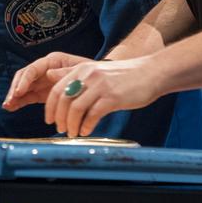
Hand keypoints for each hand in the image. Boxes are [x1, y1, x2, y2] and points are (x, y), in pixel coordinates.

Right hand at [3, 52, 88, 111]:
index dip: (24, 80)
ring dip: (14, 96)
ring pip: (23, 87)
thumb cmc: (90, 73)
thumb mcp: (81, 70)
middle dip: (16, 88)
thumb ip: (65, 73)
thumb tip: (49, 74)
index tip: (19, 91)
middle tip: (10, 100)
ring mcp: (41, 81)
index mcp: (52, 61)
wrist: (98, 81)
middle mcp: (44, 70)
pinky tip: (12, 107)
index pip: (33, 69)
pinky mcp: (41, 93)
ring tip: (8, 106)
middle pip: (24, 77)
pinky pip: (27, 96)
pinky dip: (19, 102)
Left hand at [47, 53, 167, 137]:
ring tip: (74, 133)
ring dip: (72, 125)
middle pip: (63, 101)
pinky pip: (93, 115)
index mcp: (82, 69)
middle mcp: (88, 75)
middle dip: (60, 119)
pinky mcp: (113, 97)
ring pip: (76, 109)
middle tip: (62, 130)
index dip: (50, 108)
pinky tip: (86, 131)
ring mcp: (101, 86)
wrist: (151, 72)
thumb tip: (50, 76)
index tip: (50, 120)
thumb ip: (73, 75)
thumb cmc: (124, 75)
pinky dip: (86, 126)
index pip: (57, 90)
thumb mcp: (96, 70)